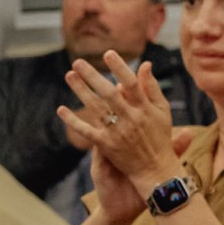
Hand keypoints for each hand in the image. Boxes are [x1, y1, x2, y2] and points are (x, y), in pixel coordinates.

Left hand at [57, 51, 179, 188]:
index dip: (119, 68)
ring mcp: (118, 133)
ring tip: (69, 75)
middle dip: (93, 76)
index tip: (108, 54)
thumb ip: (152, 87)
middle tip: (78, 62)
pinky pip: (87, 131)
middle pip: (109, 93)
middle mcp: (131, 119)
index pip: (131, 84)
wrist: (155, 170)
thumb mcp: (162, 111)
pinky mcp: (107, 146)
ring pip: (96, 108)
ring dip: (81, 91)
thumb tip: (145, 64)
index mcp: (145, 108)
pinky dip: (73, 121)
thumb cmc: (160, 137)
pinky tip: (61, 109)